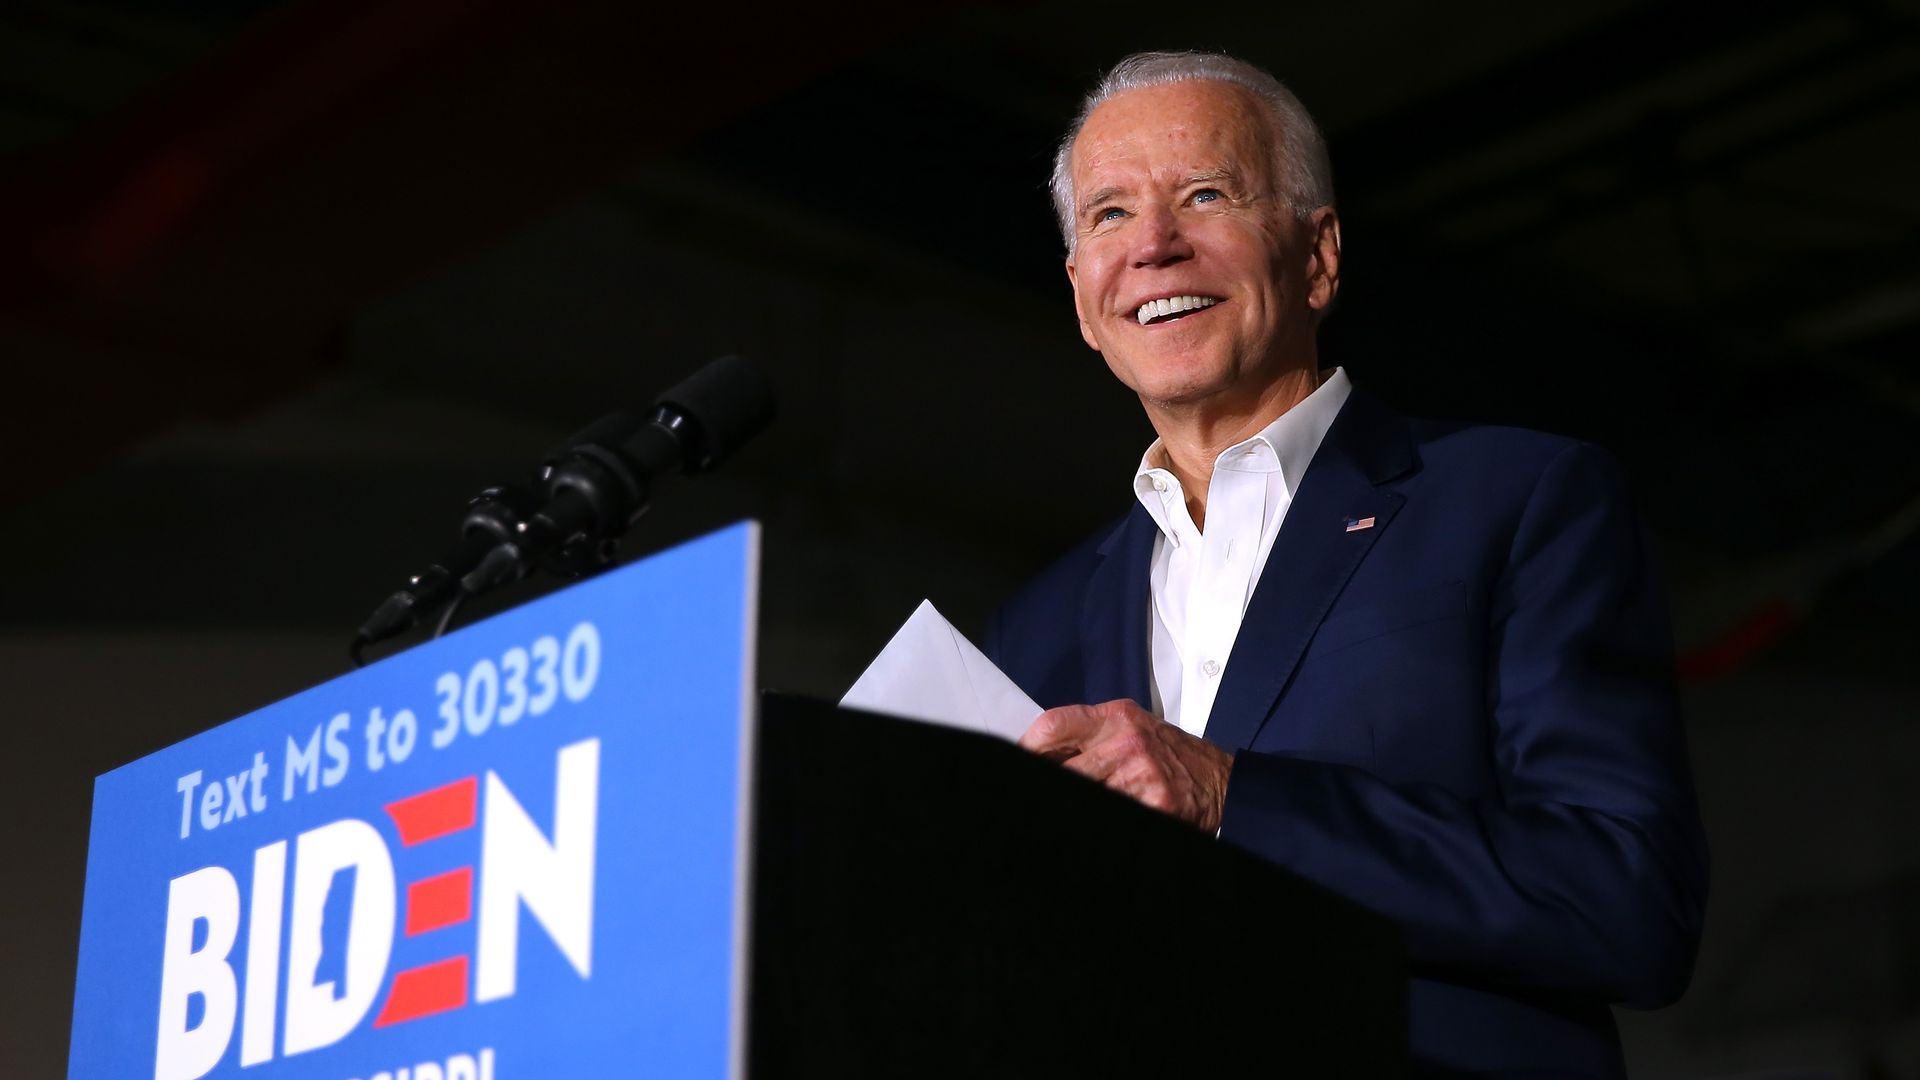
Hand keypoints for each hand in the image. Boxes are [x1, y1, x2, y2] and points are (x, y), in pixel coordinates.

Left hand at [1018, 699, 1232, 832]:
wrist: (1223, 781)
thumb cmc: (1171, 755)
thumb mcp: (1132, 729)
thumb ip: (1090, 736)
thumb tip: (1041, 755)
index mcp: (1115, 718)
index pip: (1052, 725)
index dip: (1028, 747)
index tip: (1021, 758)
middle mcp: (1126, 741)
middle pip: (1063, 769)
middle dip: (1053, 780)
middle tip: (1050, 786)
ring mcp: (1141, 774)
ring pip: (1085, 792)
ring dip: (1084, 796)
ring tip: (1100, 793)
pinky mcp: (1155, 804)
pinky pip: (1113, 810)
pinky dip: (1108, 812)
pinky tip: (1119, 806)